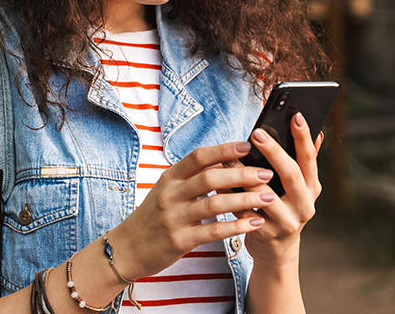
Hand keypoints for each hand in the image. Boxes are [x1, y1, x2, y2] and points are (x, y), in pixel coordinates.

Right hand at [108, 141, 276, 279]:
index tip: (247, 146)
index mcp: (169, 177)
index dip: (224, 149)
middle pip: (211, 178)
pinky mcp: (180, 240)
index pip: (198, 156)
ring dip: (245, 199)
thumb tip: (224, 161)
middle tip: (266, 173)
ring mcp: (175, 217)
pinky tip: (254, 222)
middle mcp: (171, 194)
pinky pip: (214, 231)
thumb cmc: (152, 217)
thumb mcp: (166, 190)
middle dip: (242, 174)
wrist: (126, 248)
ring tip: (268, 197)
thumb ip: (191, 177)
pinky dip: (237, 226)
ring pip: (215, 204)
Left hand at [234, 112, 323, 263]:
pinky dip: (231, 196)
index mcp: (312, 188)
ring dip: (246, 175)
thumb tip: (318, 133)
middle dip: (274, 152)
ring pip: (265, 195)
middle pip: (291, 174)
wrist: (276, 251)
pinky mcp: (266, 233)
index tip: (295, 115)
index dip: (304, 137)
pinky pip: (246, 211)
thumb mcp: (298, 188)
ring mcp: (287, 221)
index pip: (310, 158)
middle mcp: (305, 205)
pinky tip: (218, 183)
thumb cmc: (282, 208)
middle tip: (257, 133)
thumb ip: (303, 162)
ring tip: (230, 156)